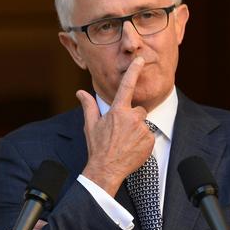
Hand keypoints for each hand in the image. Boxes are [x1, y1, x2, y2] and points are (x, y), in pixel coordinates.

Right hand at [78, 57, 154, 195]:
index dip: (134, 71)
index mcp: (117, 111)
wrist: (106, 169)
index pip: (127, 86)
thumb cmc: (97, 147)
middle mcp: (132, 117)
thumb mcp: (91, 125)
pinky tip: (132, 148)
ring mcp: (142, 129)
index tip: (141, 59)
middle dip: (132, 118)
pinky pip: (149, 135)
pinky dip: (143, 141)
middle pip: (138, 110)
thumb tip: (79, 92)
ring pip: (143, 124)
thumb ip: (88, 106)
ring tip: (125, 142)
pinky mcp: (150, 139)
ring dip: (137, 130)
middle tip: (121, 133)